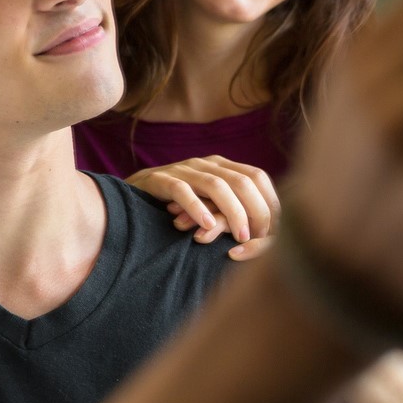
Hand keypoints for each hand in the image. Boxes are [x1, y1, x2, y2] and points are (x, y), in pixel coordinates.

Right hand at [126, 156, 280, 243]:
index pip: (257, 177)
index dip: (269, 203)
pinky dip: (196, 208)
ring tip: (240, 236)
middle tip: (260, 239)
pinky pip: (181, 190)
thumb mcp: (208, 204)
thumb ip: (232, 209)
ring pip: (216, 185)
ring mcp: (183, 169)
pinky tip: (206, 226)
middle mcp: (206, 164)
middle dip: (256, 211)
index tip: (273, 232)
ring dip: (232, 213)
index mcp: (222, 166)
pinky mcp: (160, 180)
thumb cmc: (175, 207)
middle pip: (242, 181)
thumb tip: (267, 233)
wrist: (128, 197)